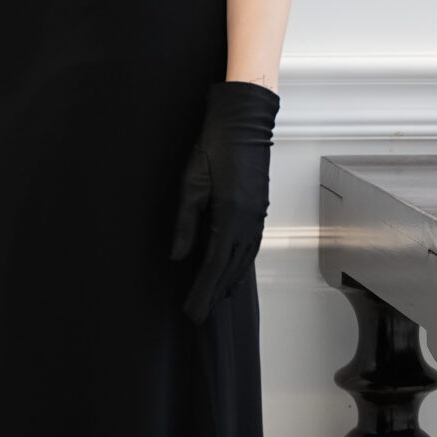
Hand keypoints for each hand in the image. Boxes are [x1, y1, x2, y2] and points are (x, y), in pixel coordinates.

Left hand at [169, 80, 279, 324]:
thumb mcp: (191, 184)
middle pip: (230, 269)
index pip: (214, 265)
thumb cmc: (215, 147)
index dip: (202, 291)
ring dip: (228, 282)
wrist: (243, 122)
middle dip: (214, 294)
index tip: (192, 311)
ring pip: (243, 260)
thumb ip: (185, 223)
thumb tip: (178, 256)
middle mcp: (248, 222)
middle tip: (199, 314)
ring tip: (214, 299)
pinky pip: (250, 246)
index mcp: (230, 217)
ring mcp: (257, 216)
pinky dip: (240, 264)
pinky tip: (232, 270)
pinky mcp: (258, 209)